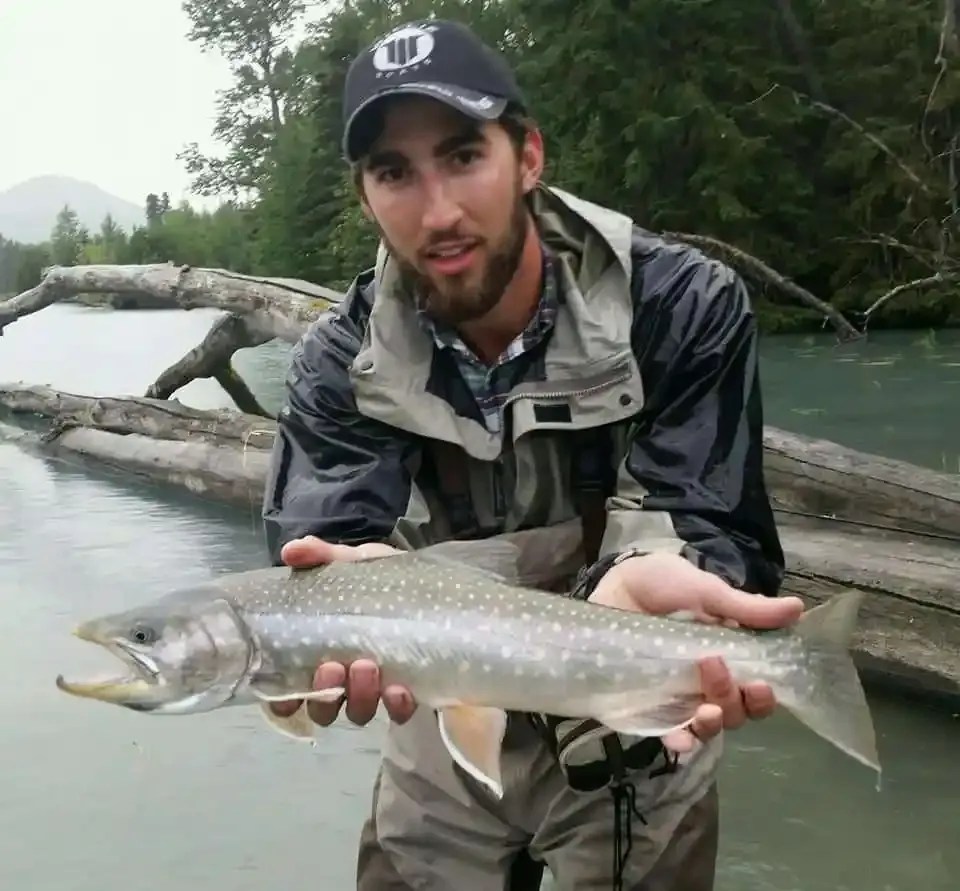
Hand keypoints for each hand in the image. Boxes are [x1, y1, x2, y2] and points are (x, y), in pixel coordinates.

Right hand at [269, 535, 416, 726]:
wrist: (437, 585)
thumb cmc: (384, 579)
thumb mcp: (354, 562)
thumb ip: (322, 556)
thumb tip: (292, 551)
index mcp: (322, 651)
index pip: (292, 690)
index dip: (284, 700)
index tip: (286, 693)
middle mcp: (345, 678)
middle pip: (323, 708)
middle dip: (324, 693)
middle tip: (332, 666)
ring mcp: (377, 689)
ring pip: (358, 712)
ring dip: (359, 696)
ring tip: (367, 666)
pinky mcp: (411, 693)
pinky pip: (399, 713)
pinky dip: (396, 705)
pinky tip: (399, 689)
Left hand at [588, 551, 803, 752]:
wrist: (614, 582)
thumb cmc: (662, 584)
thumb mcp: (705, 591)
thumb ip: (746, 608)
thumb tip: (797, 608)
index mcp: (729, 657)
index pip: (756, 691)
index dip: (763, 696)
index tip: (762, 684)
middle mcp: (707, 683)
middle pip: (734, 712)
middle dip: (733, 699)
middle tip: (715, 665)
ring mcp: (676, 697)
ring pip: (707, 727)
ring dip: (713, 721)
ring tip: (704, 702)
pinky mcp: (646, 707)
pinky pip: (668, 733)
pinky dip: (680, 740)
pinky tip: (683, 737)